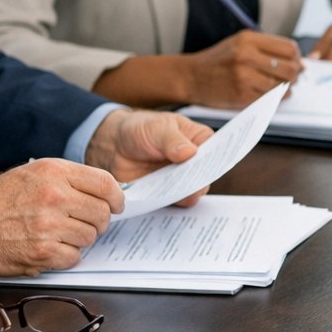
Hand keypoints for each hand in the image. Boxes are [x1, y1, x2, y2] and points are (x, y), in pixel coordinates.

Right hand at [0, 159, 121, 274]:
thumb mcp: (32, 173)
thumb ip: (68, 180)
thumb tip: (104, 192)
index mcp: (54, 172)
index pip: (105, 184)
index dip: (116, 197)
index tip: (116, 204)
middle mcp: (54, 196)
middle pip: (102, 213)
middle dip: (97, 221)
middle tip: (83, 223)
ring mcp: (49, 225)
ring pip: (90, 237)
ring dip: (79, 239)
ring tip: (57, 233)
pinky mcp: (42, 252)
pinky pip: (73, 257)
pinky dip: (65, 256)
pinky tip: (48, 247)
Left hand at [85, 109, 214, 206]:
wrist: (113, 145)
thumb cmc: (140, 129)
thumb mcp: (157, 128)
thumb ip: (173, 140)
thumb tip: (189, 153)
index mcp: (200, 140)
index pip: (217, 151)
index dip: (217, 160)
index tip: (209, 166)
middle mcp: (195, 162)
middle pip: (207, 175)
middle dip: (199, 180)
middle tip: (188, 181)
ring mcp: (182, 179)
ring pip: (194, 192)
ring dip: (185, 193)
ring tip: (173, 190)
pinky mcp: (168, 193)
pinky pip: (176, 202)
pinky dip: (170, 202)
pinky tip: (162, 199)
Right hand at [186, 30, 302, 107]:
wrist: (191, 77)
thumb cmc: (218, 60)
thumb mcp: (240, 43)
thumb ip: (266, 47)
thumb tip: (298, 58)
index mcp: (248, 40)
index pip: (289, 48)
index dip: (297, 57)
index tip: (296, 62)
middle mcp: (246, 56)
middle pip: (290, 68)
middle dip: (296, 74)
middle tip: (294, 77)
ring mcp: (244, 77)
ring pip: (282, 86)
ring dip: (288, 89)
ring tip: (283, 87)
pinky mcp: (241, 96)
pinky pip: (270, 100)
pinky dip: (275, 99)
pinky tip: (272, 95)